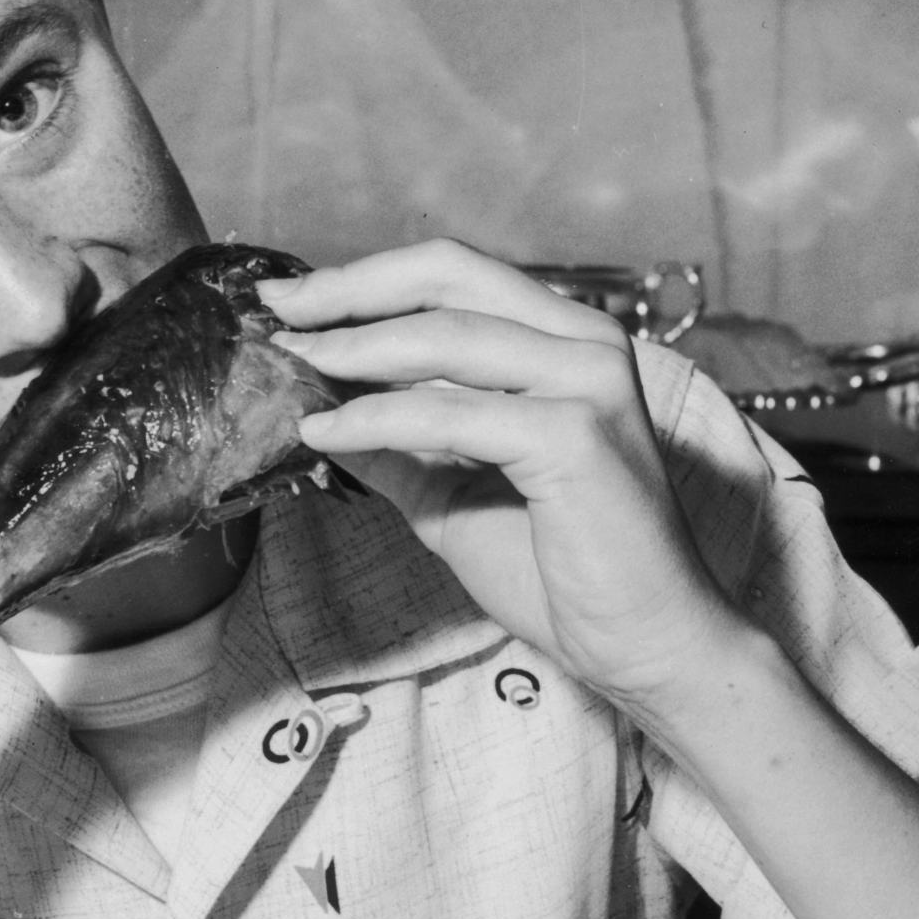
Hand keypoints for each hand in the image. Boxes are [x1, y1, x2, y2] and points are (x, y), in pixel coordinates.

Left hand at [264, 241, 742, 707]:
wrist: (643, 643)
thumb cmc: (562, 571)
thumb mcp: (452, 493)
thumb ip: (396, 442)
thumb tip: (312, 406)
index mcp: (566, 339)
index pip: (454, 275)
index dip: (364, 278)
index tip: (287, 298)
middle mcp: (587, 342)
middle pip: (448, 277)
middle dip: (349, 290)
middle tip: (275, 310)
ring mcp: (588, 381)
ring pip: (445, 337)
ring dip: (352, 349)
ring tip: (288, 367)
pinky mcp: (575, 434)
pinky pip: (450, 414)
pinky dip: (374, 419)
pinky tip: (323, 432)